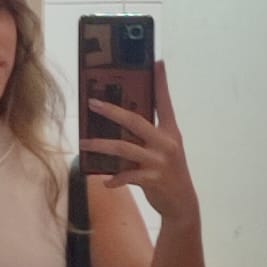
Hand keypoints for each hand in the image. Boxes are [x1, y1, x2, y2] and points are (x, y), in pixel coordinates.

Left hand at [81, 60, 199, 224]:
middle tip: (92, 103)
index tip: (156, 62)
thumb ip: (148, 137)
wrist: (182, 204)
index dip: (160, 82)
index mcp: (170, 131)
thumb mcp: (165, 151)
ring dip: (101, 145)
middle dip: (111, 111)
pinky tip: (105, 181)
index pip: (164, 102)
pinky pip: (127, 176)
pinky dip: (115, 179)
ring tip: (84, 144)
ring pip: (124, 148)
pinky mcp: (152, 179)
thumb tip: (120, 125)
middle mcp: (166, 142)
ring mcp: (159, 161)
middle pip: (134, 120)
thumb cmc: (168, 174)